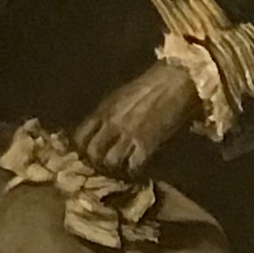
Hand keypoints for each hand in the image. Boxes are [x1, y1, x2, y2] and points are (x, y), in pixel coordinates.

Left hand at [69, 60, 202, 176]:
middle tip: (105, 167)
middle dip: (97, 163)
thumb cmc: (148, 86)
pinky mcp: (147, 144)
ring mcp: (129, 135)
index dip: (81, 150)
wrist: (174, 81)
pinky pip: (133, 166)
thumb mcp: (119, 97)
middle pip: (92, 153)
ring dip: (116, 169)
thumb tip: (96, 133)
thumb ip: (105, 115)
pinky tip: (138, 169)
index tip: (87, 156)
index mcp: (103, 111)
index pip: (79, 137)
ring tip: (122, 168)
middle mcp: (112, 124)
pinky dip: (134, 171)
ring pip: (111, 162)